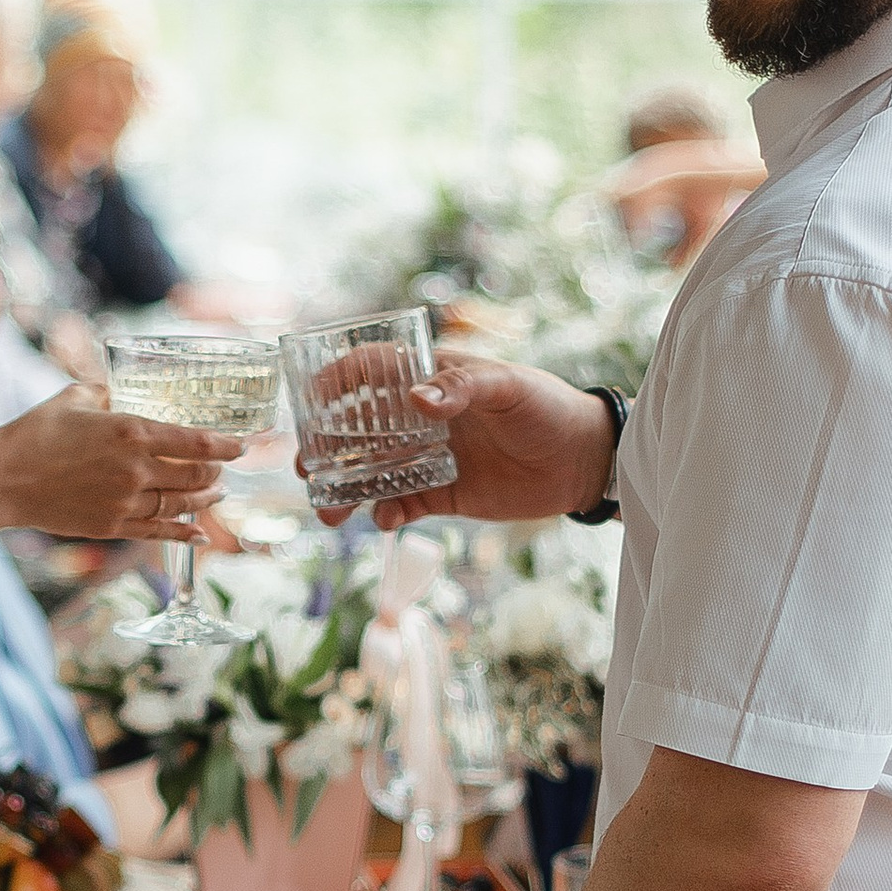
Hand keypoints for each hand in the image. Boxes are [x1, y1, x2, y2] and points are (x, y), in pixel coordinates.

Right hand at [0, 384, 238, 541]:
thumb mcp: (77, 398)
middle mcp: (136, 469)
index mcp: (132, 432)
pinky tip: (200, 533)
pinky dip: (185, 533)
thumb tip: (125, 390)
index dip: (227, 445)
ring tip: (217, 493)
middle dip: (217, 472)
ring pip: (183, 504)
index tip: (243, 445)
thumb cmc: (35, 432)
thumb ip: (110, 393)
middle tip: (225, 468)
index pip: (197, 442)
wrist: (2, 478)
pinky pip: (159, 532)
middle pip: (197, 475)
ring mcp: (126, 501)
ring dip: (206, 499)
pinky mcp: (112, 526)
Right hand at [296, 346, 612, 532]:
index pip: (372, 369)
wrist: (584, 461)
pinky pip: (402, 505)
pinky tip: (384, 521)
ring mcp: (429, 457)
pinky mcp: (443, 494)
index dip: (337, 379)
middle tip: (308, 469)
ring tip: (330, 512)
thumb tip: (417, 400)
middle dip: (327, 449)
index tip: (310, 397)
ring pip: (372, 474)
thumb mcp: (508, 387)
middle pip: (358, 429)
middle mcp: (422, 418)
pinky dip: (386, 514)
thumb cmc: (548, 408)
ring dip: (346, 491)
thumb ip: (463, 387)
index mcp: (433, 378)